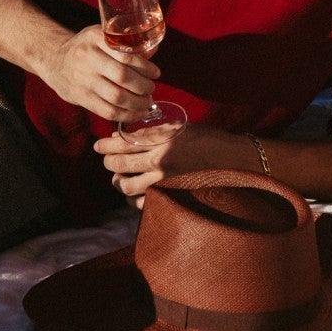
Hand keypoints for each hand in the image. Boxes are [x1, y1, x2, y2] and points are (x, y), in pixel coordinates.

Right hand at [41, 24, 158, 120]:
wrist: (54, 60)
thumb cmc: (86, 48)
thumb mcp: (102, 37)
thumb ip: (125, 44)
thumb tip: (153, 51)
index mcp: (95, 38)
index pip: (126, 55)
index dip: (145, 67)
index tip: (155, 73)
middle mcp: (87, 57)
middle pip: (122, 77)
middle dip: (143, 86)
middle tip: (151, 89)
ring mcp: (82, 79)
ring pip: (116, 97)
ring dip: (137, 103)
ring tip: (146, 103)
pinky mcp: (79, 97)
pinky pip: (107, 111)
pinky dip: (125, 115)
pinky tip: (135, 113)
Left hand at [94, 122, 252, 204]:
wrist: (234, 160)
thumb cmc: (208, 139)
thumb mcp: (180, 127)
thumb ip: (153, 131)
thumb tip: (124, 136)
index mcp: (162, 141)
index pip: (123, 143)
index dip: (106, 144)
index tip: (98, 145)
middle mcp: (160, 162)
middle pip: (119, 164)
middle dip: (109, 161)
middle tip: (107, 159)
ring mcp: (165, 182)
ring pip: (126, 186)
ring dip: (118, 181)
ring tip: (119, 177)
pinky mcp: (171, 197)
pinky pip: (142, 203)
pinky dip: (133, 199)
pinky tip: (135, 193)